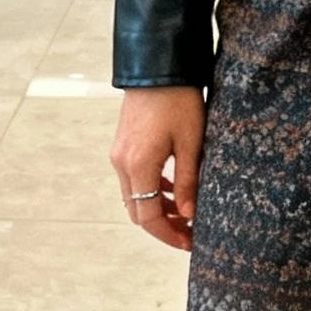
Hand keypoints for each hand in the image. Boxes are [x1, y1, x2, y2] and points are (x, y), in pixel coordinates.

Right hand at [110, 85, 204, 251]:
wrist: (158, 67)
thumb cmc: (179, 100)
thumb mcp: (191, 143)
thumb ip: (188, 182)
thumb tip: (187, 216)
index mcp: (139, 165)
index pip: (148, 217)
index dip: (168, 235)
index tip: (189, 243)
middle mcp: (122, 163)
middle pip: (137, 211)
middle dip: (162, 226)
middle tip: (189, 233)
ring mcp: (119, 155)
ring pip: (134, 196)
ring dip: (157, 208)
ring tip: (185, 212)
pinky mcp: (122, 146)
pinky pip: (133, 179)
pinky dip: (151, 190)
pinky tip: (173, 188)